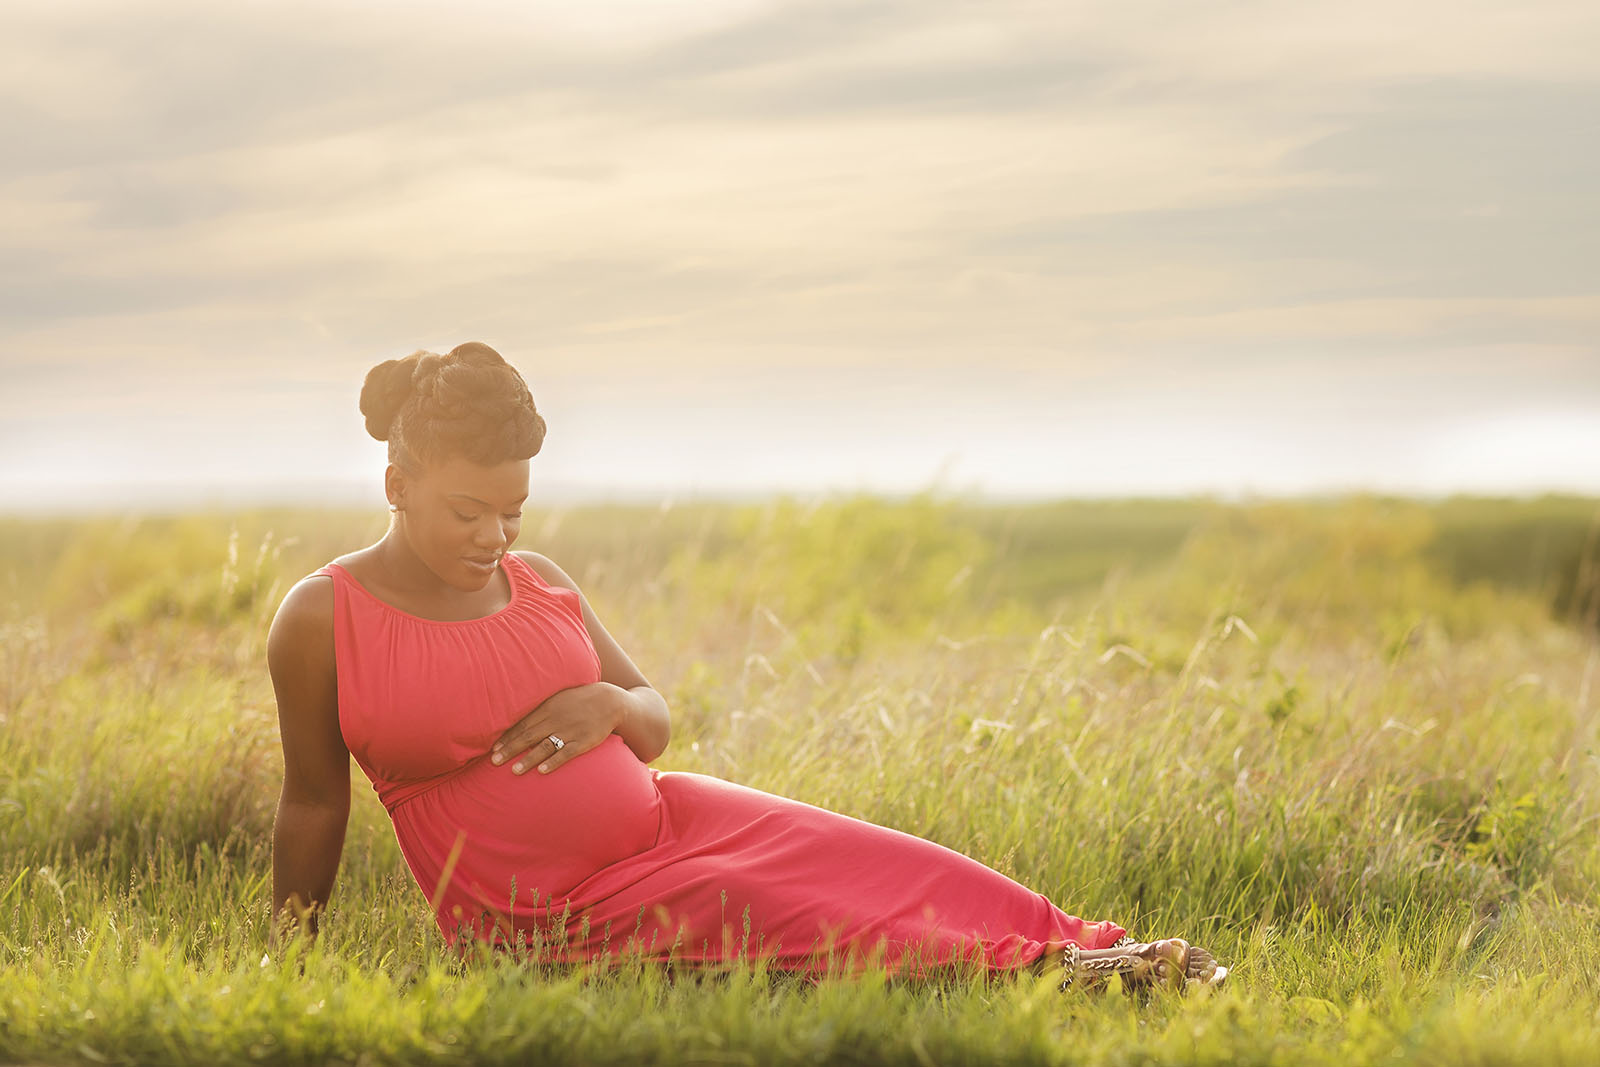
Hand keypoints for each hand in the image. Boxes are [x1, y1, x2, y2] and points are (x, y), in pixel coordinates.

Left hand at [490, 683, 631, 774]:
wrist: (609, 700)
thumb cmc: (579, 700)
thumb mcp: (558, 698)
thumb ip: (540, 710)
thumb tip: (518, 721)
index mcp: (548, 708)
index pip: (523, 724)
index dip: (507, 737)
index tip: (493, 749)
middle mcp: (556, 719)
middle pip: (529, 736)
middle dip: (511, 749)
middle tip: (495, 761)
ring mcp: (570, 731)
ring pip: (545, 746)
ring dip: (529, 759)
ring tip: (514, 771)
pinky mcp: (584, 741)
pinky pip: (567, 753)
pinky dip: (554, 761)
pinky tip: (543, 771)